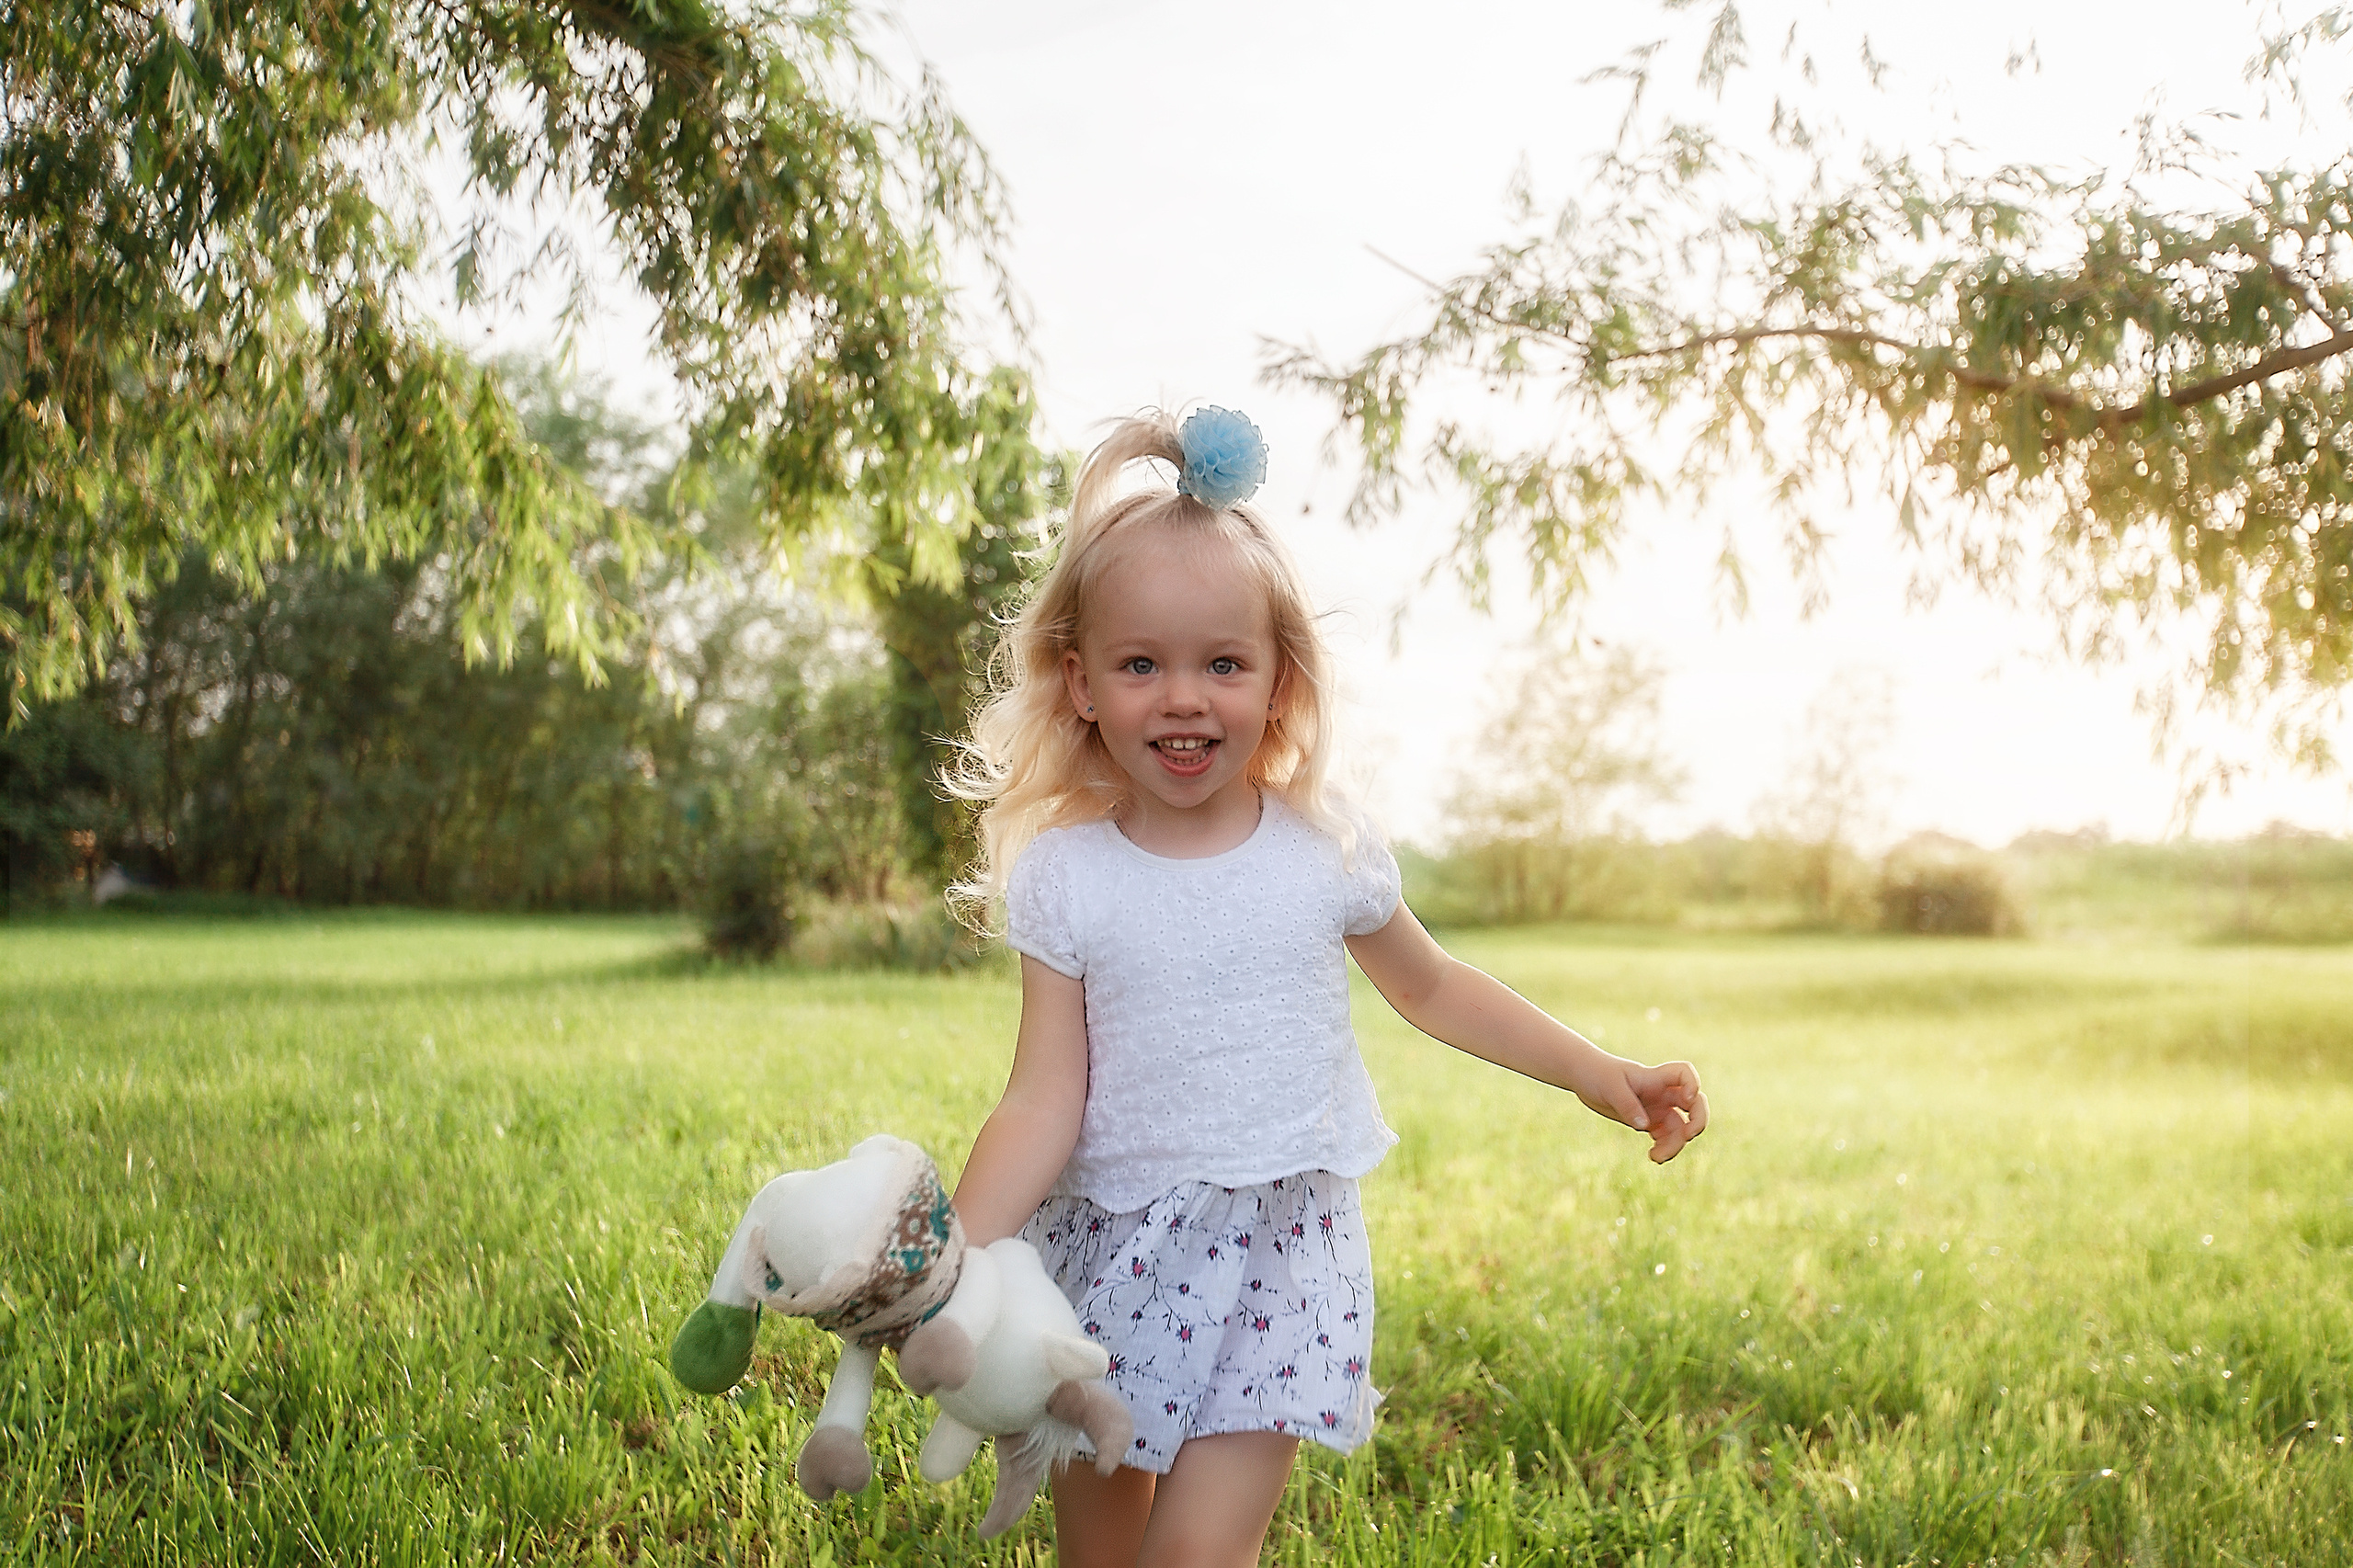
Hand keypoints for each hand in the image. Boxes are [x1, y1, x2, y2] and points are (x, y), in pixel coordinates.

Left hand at [1584, 1059, 1707, 1163]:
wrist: (1584, 1077)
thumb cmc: (1597, 1074)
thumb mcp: (1610, 1088)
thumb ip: (1628, 1105)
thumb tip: (1644, 1126)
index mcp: (1655, 1078)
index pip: (1685, 1074)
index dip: (1693, 1085)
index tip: (1687, 1099)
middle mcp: (1661, 1093)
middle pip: (1694, 1105)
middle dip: (1698, 1122)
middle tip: (1687, 1137)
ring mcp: (1657, 1108)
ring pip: (1680, 1128)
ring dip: (1676, 1144)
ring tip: (1656, 1157)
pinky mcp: (1648, 1122)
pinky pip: (1666, 1137)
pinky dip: (1664, 1148)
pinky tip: (1653, 1157)